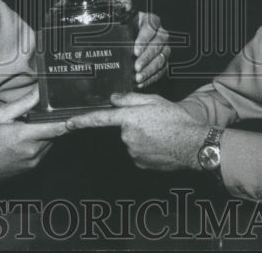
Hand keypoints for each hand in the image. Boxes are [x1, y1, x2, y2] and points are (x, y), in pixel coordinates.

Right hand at [0, 88, 66, 188]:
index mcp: (25, 136)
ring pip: (50, 142)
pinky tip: (26, 137)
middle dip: (53, 121)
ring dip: (46, 132)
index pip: (58, 128)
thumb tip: (39, 91)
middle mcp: (33, 151)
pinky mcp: (32, 168)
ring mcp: (33, 162)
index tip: (82, 112)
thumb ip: (23, 103)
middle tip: (45, 111)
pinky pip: (43, 150)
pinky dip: (40, 141)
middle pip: (55, 133)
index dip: (71, 120)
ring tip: (30, 125)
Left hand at [66, 92, 206, 171]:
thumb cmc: (177, 120)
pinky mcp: (141, 163)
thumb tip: (114, 98)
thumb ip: (131, 98)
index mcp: (129, 117)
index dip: (81, 121)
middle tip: (154, 121)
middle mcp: (127, 136)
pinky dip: (147, 148)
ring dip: (141, 136)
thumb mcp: (155, 100)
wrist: (194, 144)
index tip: (68, 123)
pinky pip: (139, 153)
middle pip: (123, 128)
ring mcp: (133, 151)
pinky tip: (161, 144)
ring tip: (161, 132)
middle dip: (133, 124)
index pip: (99, 119)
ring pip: (131, 141)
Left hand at [128, 7, 169, 88]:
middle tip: (136, 67)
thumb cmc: (124, 19)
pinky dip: (152, 77)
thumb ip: (122, 2)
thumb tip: (125, 4)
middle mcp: (160, 33)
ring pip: (162, 58)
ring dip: (150, 69)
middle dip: (147, 58)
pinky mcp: (162, 60)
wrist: (126, 30)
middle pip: (158, 45)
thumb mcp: (121, 8)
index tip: (135, 51)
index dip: (144, 39)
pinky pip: (161, 69)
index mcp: (151, 20)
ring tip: (138, 78)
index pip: (151, 27)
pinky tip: (141, 83)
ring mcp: (163, 48)